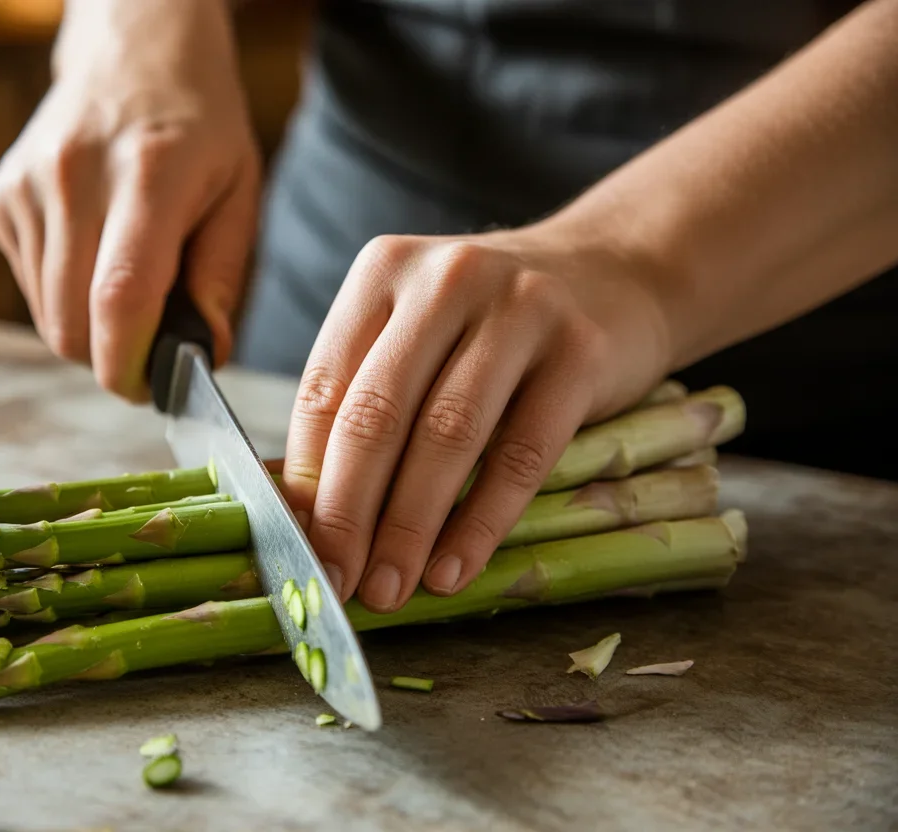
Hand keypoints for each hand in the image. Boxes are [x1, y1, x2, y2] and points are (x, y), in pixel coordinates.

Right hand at [0, 0, 260, 399]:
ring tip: (126, 286)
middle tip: (148, 348)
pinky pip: (29, 285)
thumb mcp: (239, 190)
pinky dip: (63, 294)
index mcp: (149, 173)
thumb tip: (205, 355)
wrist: (132, 48)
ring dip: (87, 328)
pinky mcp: (1, 195)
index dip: (129, 364)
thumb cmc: (198, 124)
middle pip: (70, 323)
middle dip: (108, 360)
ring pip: (45, 315)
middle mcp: (75, 175)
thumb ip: (222, 277)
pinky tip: (94, 252)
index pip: (121, 298)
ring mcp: (28, 184)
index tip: (150, 388)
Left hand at [279, 227, 675, 611]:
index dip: (306, 478)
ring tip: (389, 587)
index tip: (297, 547)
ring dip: (409, 527)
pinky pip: (521, 454)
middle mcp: (446, 280)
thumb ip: (362, 401)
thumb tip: (305, 513)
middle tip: (338, 580)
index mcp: (383, 271)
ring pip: (447, 436)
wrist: (616, 272)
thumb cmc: (490, 324)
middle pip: (378, 413)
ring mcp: (519, 310)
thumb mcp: (417, 334)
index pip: (324, 388)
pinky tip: (454, 568)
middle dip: (348, 511)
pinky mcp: (581, 352)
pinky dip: (481, 523)